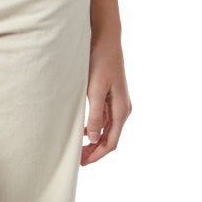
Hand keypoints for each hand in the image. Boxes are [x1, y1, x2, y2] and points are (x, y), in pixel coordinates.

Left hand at [80, 31, 131, 165]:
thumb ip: (95, 114)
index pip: (111, 142)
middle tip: (78, 159)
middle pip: (110, 138)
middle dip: (95, 151)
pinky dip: (96, 128)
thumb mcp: (95, 88)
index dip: (97, 154)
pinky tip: (84, 130)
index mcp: (121, 109)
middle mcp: (123, 109)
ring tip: (80, 148)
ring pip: (107, 129)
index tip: (83, 162)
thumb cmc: (101, 61)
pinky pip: (105, 118)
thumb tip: (94, 139)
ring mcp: (118, 102)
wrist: (105, 39)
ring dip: (95, 140)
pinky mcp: (111, 96)